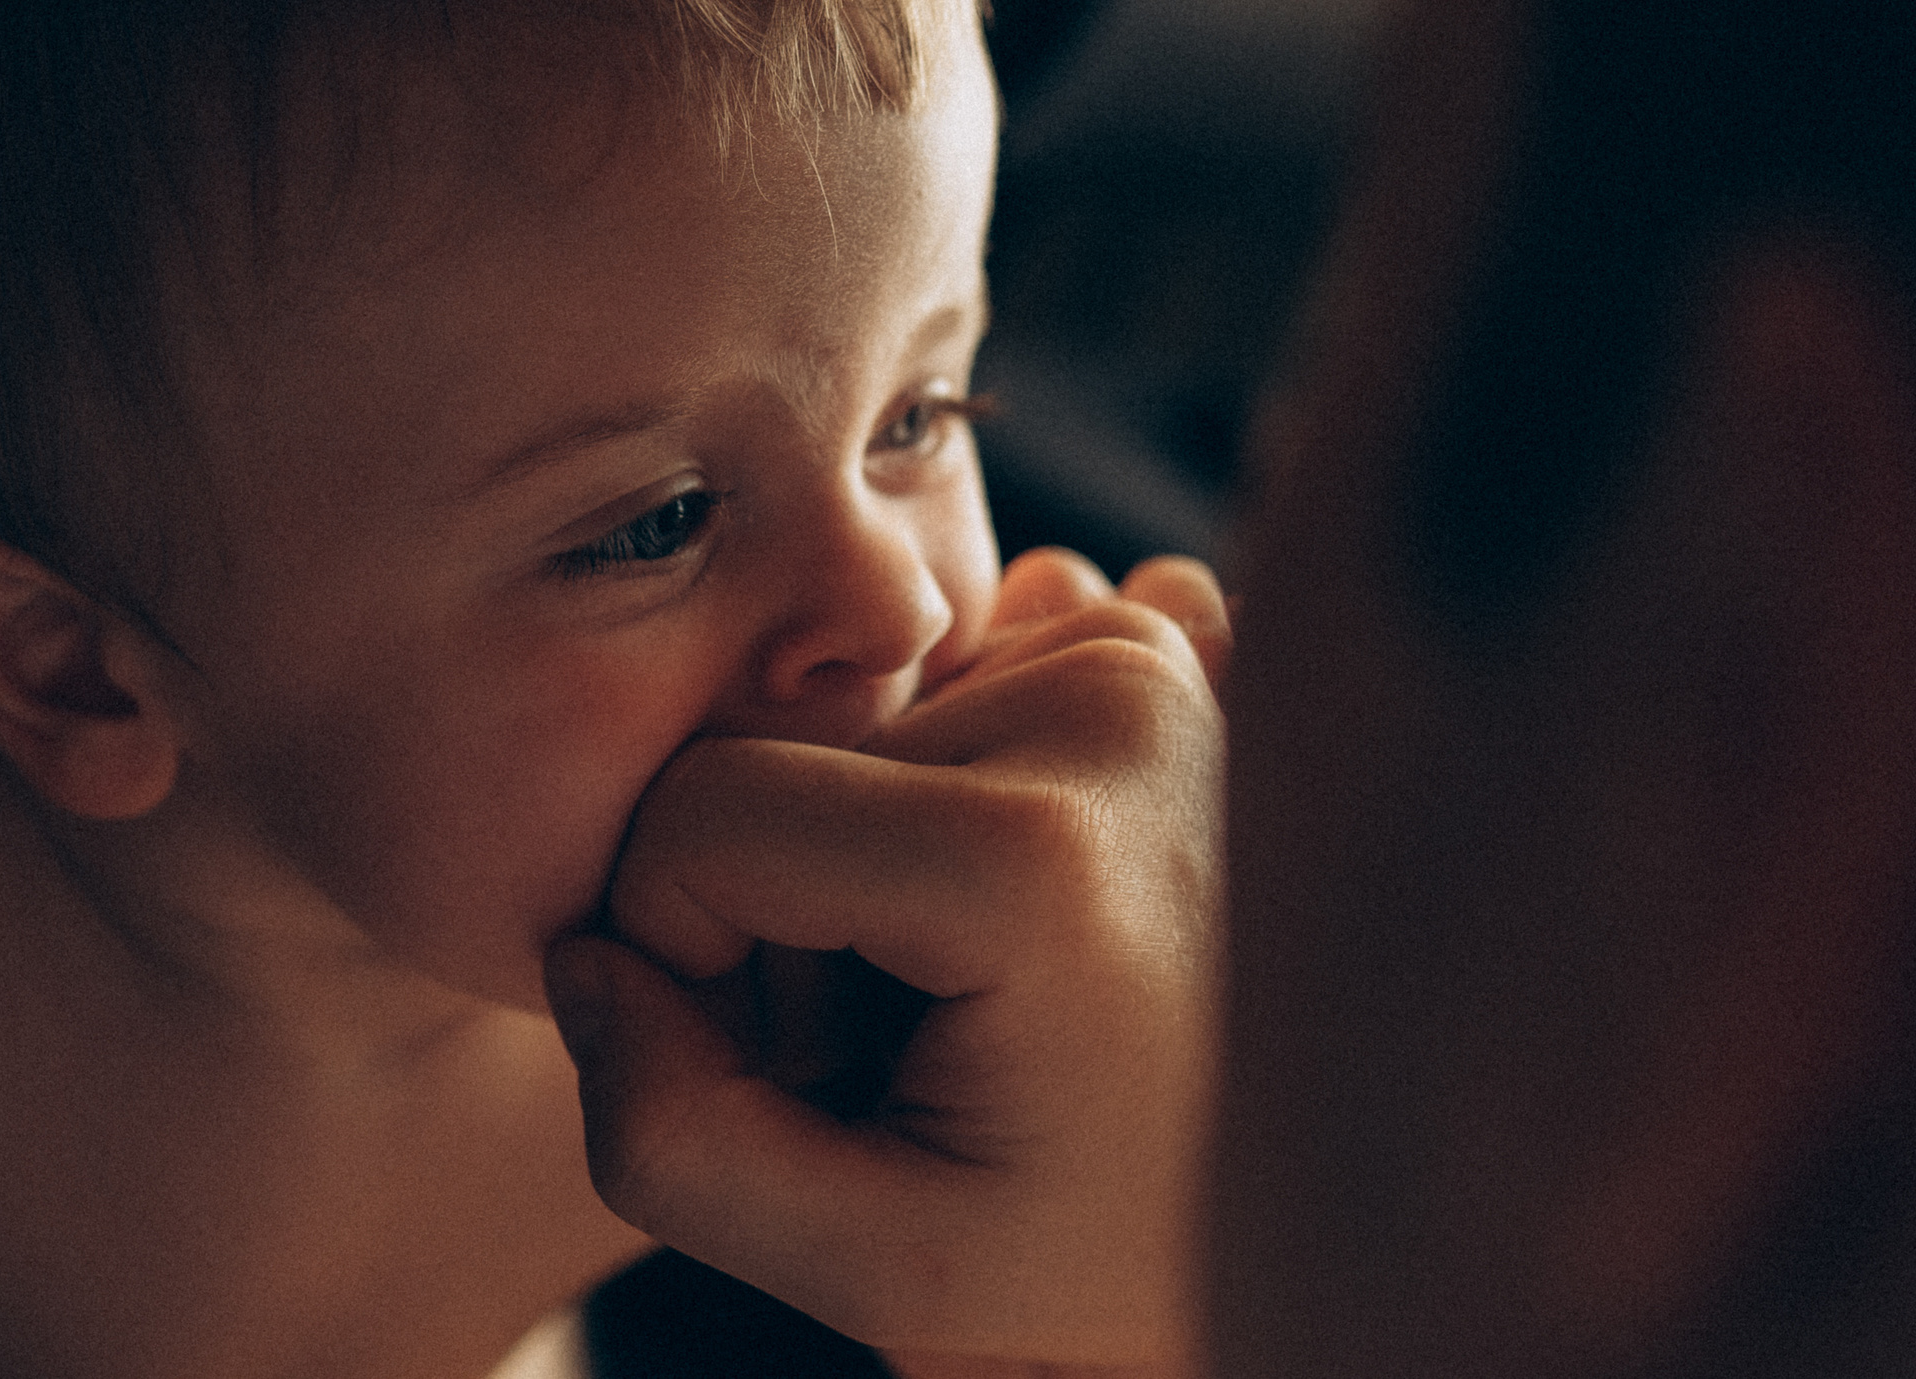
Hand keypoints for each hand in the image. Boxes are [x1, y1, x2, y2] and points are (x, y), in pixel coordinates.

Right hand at [545, 551, 1227, 1372]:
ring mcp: (1149, 661)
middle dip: (783, 924)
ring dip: (872, 872)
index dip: (678, 959)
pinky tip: (1034, 911)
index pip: (698, 819)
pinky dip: (954, 795)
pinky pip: (960, 681)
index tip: (792, 1071)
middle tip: (907, 1052)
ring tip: (985, 996)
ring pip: (860, 731)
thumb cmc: (1112, 1248)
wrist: (1332, 1205)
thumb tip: (584, 956)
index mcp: (1029, 854)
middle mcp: (1105, 703)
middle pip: (780, 765)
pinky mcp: (1163, 651)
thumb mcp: (877, 1264)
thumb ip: (668, 1134)